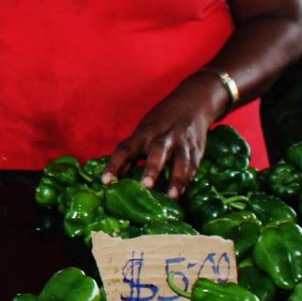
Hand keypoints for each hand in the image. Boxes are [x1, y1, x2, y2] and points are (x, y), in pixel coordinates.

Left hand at [104, 73, 228, 197]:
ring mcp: (181, 144)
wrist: (192, 103)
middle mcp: (162, 137)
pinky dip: (187, 180)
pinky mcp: (196, 150)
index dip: (114, 165)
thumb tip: (113, 179)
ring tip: (172, 197)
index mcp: (143, 133)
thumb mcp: (142, 133)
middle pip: (156, 152)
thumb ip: (130, 155)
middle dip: (151, 169)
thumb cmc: (160, 123)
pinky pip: (193, 166)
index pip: (125, 149)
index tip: (105, 181)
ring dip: (176, 179)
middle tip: (146, 185)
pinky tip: (181, 193)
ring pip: (180, 161)